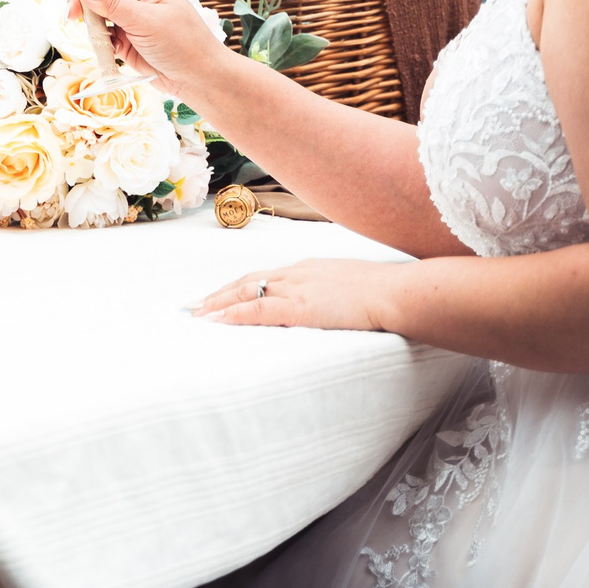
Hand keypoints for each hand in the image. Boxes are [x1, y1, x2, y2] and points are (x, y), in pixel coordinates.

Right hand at [65, 0, 235, 102]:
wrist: (200, 81)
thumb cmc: (183, 44)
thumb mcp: (146, 21)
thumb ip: (112, 4)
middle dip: (81, 0)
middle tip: (72, 16)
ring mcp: (129, 18)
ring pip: (95, 13)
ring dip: (89, 23)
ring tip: (94, 36)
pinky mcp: (124, 40)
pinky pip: (100, 34)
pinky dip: (96, 40)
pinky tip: (104, 48)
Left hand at [192, 258, 396, 329]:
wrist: (395, 292)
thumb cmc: (382, 292)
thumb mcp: (349, 287)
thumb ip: (331, 294)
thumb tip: (326, 306)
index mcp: (307, 269)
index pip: (262, 276)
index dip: (237, 286)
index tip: (218, 295)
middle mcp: (295, 274)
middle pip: (247, 281)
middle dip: (218, 294)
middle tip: (193, 306)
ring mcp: (297, 288)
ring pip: (246, 292)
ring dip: (218, 305)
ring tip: (196, 315)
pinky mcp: (301, 307)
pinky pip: (259, 309)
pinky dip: (235, 314)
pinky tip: (218, 321)